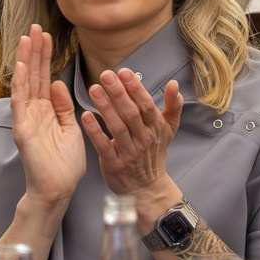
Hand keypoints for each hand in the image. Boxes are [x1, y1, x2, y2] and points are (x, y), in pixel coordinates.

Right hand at [8, 25, 85, 208]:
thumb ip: (62, 106)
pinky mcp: (23, 129)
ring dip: (25, 61)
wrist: (58, 188)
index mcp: (46, 111)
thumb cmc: (65, 164)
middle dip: (34, 52)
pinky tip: (21, 67)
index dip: (44, 57)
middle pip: (32, 76)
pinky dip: (20, 84)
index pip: (43, 78)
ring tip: (27, 38)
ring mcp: (26, 119)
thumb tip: (55, 83)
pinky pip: (20, 103)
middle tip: (35, 28)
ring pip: (25, 84)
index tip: (45, 37)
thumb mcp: (70, 127)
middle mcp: (33, 112)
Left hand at [82, 65, 182, 211]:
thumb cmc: (153, 154)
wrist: (146, 187)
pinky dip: (94, 131)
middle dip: (118, 93)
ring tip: (94, 90)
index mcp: (156, 128)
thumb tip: (174, 84)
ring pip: (117, 127)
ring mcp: (129, 152)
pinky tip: (85, 116)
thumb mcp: (168, 130)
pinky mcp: (114, 163)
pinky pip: (103, 145)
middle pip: (131, 113)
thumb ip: (172, 107)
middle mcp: (144, 139)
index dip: (135, 88)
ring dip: (105, 107)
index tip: (124, 72)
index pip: (146, 105)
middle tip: (105, 75)